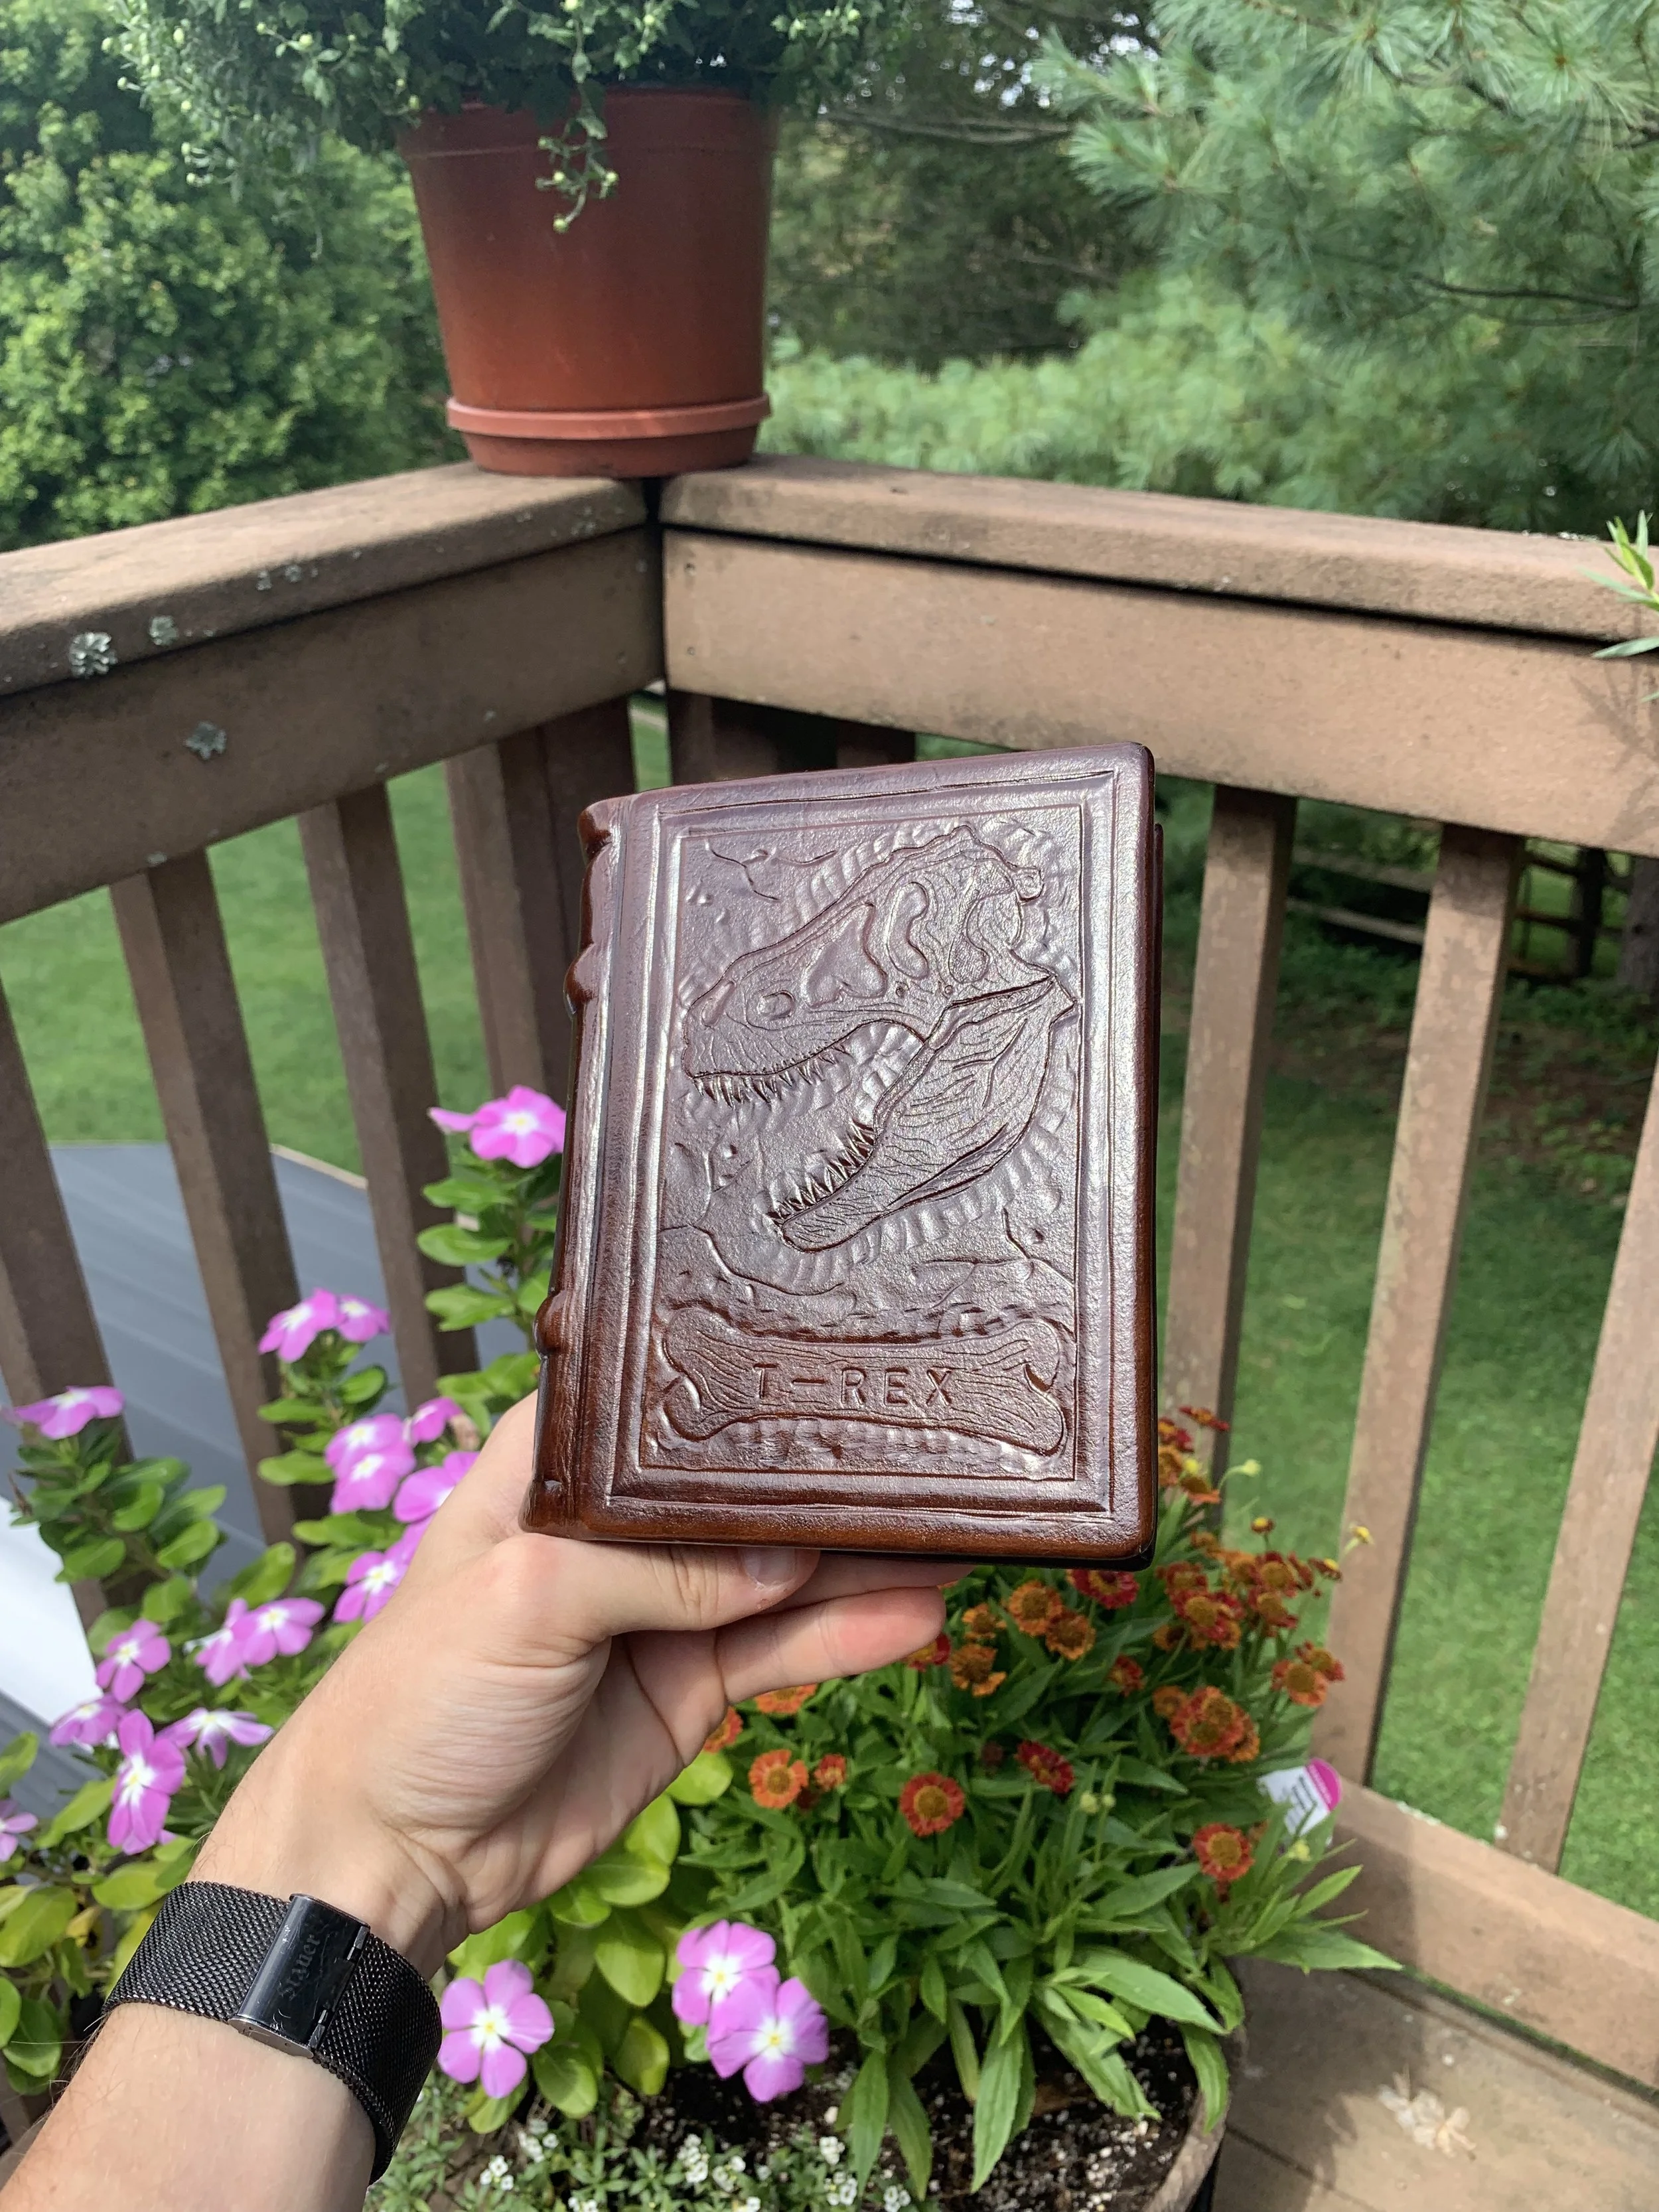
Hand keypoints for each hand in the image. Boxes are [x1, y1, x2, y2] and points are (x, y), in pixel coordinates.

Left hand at [194, 1397, 952, 1970]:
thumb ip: (658, 1572)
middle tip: (933, 1449)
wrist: (395, 1856)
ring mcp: (664, 1611)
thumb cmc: (423, 1694)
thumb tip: (786, 1562)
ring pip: (781, 1573)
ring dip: (862, 1560)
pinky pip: (784, 1651)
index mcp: (560, 1474)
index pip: (661, 1404)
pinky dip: (850, 1636)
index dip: (739, 1381)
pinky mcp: (692, 1690)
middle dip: (823, 1477)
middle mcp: (622, 1530)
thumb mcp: (526, 1599)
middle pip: (740, 1492)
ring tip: (962, 1534)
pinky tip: (921, 1615)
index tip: (833, 1352)